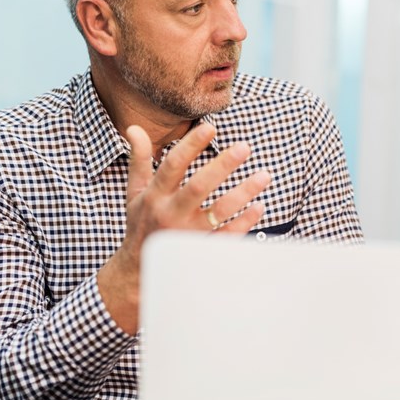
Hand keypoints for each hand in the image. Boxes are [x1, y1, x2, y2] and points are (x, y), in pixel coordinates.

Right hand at [99, 123, 270, 332]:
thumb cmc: (141, 224)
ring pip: (219, 213)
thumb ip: (139, 159)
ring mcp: (188, 235)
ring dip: (243, 193)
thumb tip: (134, 127)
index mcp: (154, 196)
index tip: (210, 128)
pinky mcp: (202, 251)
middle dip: (222, 166)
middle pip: (198, 187)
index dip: (190, 146)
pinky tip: (259, 206)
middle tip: (245, 147)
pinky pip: (228, 236)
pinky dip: (245, 222)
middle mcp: (170, 215)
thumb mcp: (135, 193)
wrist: (139, 273)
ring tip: (264, 175)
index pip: (172, 166)